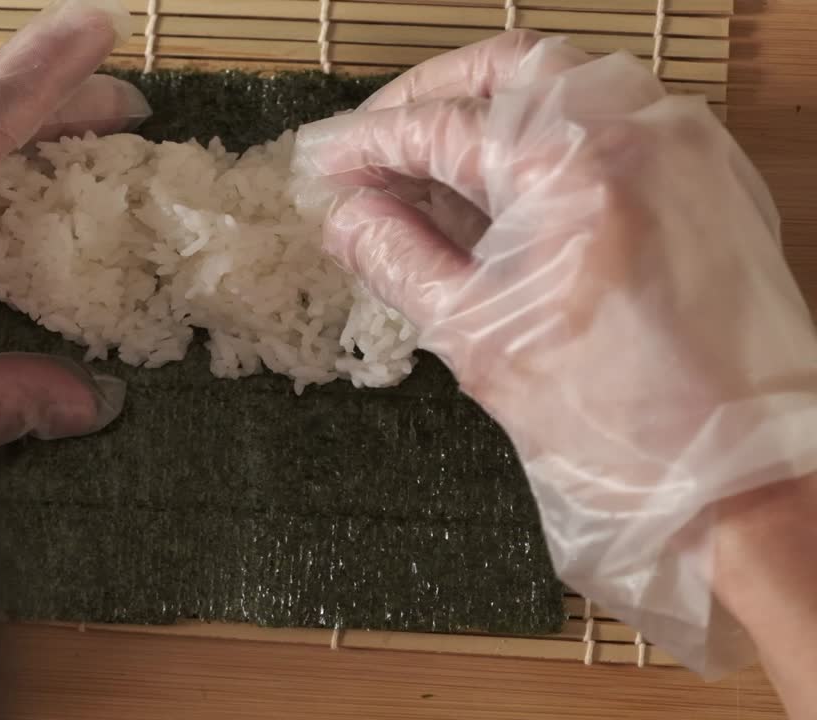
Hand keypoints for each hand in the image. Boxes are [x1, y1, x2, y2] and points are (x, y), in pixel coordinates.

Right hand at [294, 30, 816, 675]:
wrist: (737, 472)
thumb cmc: (614, 421)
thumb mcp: (475, 337)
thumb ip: (399, 259)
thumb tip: (346, 218)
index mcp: (570, 168)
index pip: (440, 127)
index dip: (369, 144)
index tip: (326, 162)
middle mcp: (637, 129)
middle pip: (509, 68)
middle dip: (430, 96)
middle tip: (378, 142)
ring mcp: (685, 144)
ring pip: (569, 78)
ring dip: (494, 106)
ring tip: (440, 164)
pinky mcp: (713, 173)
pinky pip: (621, 114)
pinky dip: (556, 129)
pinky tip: (518, 181)